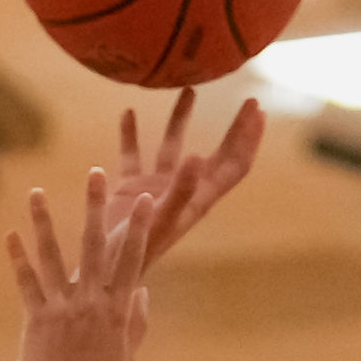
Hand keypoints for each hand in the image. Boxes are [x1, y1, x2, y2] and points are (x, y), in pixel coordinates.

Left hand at [6, 170, 158, 360]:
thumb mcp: (126, 358)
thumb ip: (136, 323)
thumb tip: (142, 291)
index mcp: (117, 312)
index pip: (133, 261)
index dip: (140, 229)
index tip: (148, 201)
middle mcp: (90, 304)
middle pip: (95, 247)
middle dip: (95, 208)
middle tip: (95, 174)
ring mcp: (61, 309)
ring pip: (53, 257)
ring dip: (44, 222)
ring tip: (36, 193)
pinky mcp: (35, 318)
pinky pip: (26, 282)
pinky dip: (18, 258)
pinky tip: (11, 233)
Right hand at [105, 93, 264, 259]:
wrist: (103, 272)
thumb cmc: (135, 252)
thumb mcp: (160, 219)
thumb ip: (180, 190)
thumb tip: (199, 156)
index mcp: (198, 199)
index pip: (234, 165)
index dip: (248, 139)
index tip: (257, 110)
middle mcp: (182, 190)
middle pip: (216, 154)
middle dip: (234, 127)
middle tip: (248, 98)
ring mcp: (156, 187)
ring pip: (173, 146)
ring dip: (181, 118)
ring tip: (188, 87)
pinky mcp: (130, 187)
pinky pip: (133, 155)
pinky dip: (131, 134)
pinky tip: (128, 112)